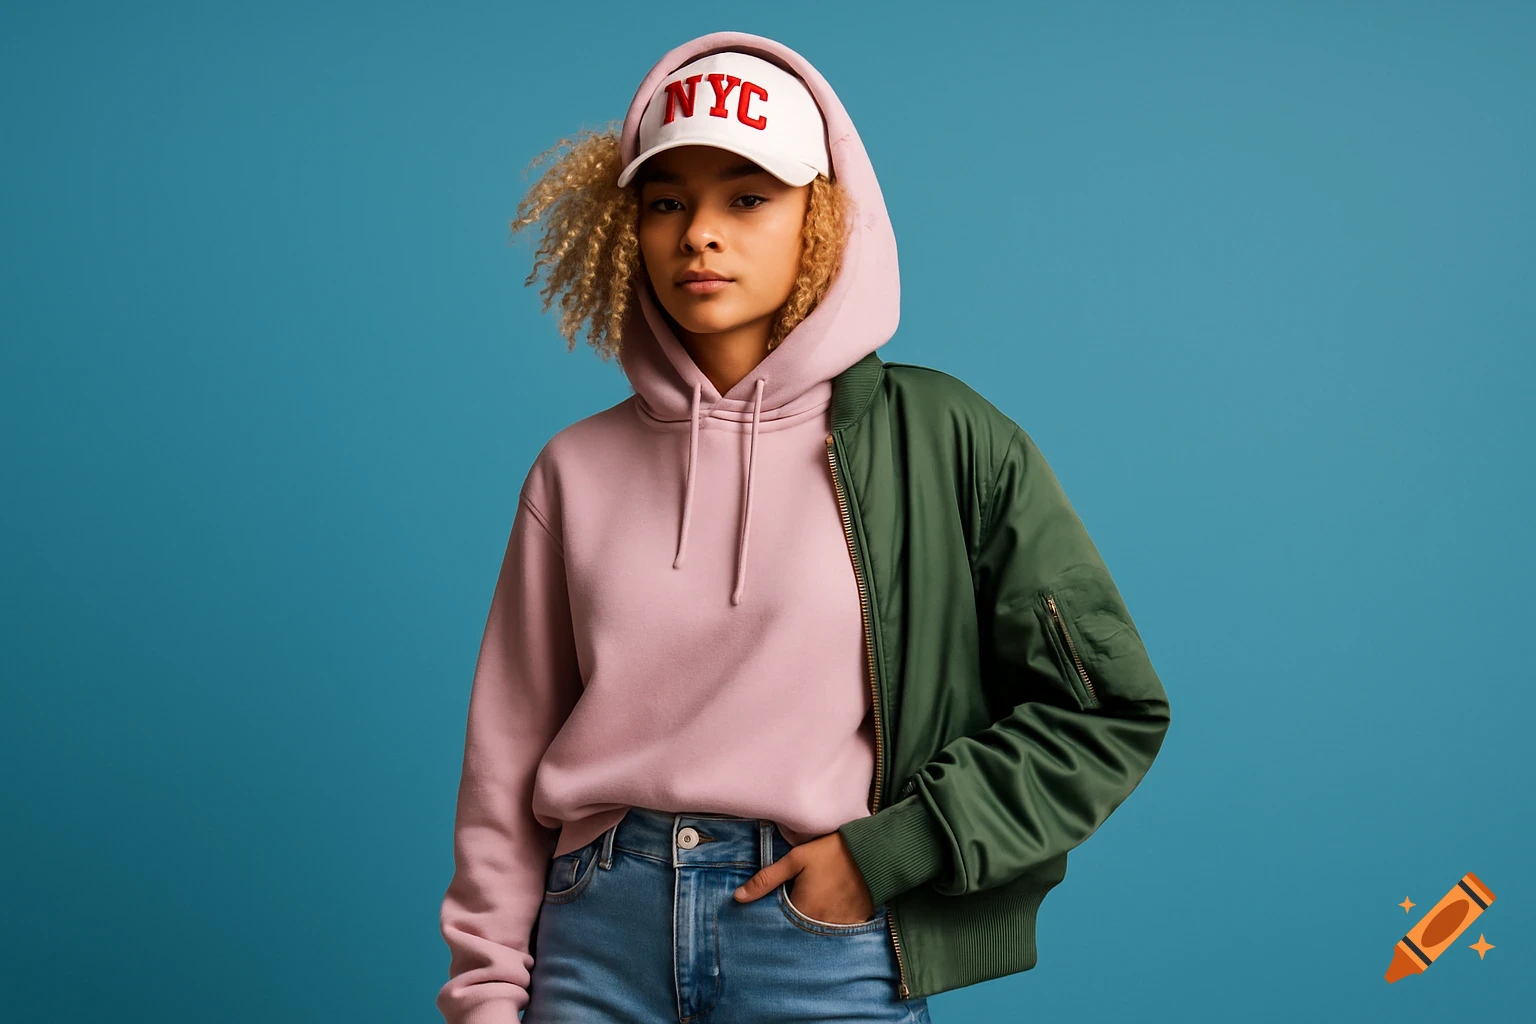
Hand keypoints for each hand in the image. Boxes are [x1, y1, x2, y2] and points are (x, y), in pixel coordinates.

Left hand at [732, 830, 874, 923]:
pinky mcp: (854, 922)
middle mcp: (819, 925)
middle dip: (794, 914)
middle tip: (799, 895)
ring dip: (812, 917)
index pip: (779, 921)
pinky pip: (835, 927)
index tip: (779, 898)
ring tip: (815, 898)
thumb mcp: (796, 860)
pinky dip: (830, 918)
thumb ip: (766, 879)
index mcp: (802, 911)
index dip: (775, 911)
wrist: (873, 853)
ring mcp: (838, 926)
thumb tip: (738, 897)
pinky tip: (830, 902)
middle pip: (798, 926)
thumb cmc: (832, 853)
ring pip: (816, 927)